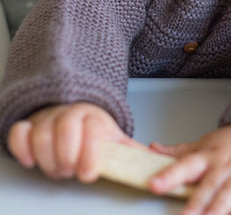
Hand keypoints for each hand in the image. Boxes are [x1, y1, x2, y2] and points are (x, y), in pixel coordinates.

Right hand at [7, 102, 141, 181]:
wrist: (75, 113)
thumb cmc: (95, 133)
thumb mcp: (115, 139)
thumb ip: (131, 152)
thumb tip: (153, 161)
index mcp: (96, 117)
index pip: (92, 129)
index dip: (90, 153)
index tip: (88, 175)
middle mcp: (71, 113)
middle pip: (65, 129)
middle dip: (67, 157)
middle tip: (70, 171)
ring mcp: (49, 117)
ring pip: (41, 133)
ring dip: (47, 159)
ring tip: (57, 169)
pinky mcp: (30, 124)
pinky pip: (20, 132)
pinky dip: (22, 147)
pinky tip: (31, 161)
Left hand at [149, 125, 230, 214]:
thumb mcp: (207, 144)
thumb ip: (180, 153)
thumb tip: (152, 150)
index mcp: (209, 155)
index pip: (187, 164)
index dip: (170, 175)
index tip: (154, 184)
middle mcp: (227, 164)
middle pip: (210, 183)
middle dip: (197, 202)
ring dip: (219, 207)